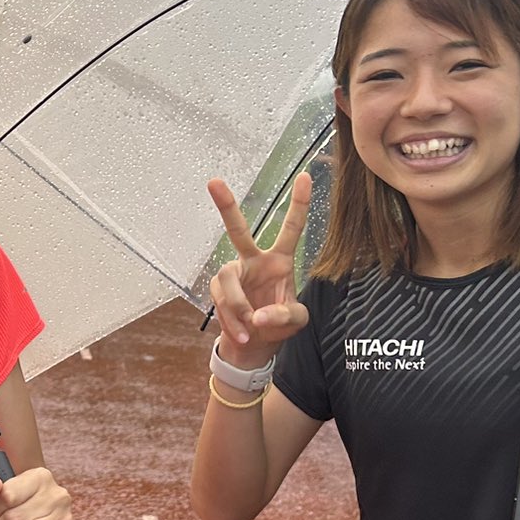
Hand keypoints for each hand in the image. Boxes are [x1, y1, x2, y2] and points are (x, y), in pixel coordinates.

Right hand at [206, 172, 311, 368]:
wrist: (254, 344)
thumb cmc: (279, 325)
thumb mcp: (296, 321)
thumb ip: (285, 315)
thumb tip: (258, 316)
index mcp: (280, 260)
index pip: (292, 228)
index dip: (299, 203)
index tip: (305, 175)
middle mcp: (253, 261)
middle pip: (237, 231)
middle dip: (226, 206)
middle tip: (214, 182)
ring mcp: (233, 274)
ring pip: (227, 280)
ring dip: (238, 307)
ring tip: (249, 328)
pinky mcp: (218, 289)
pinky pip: (222, 302)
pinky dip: (233, 321)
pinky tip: (243, 332)